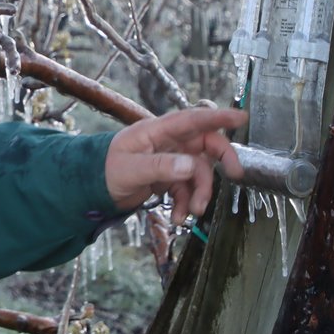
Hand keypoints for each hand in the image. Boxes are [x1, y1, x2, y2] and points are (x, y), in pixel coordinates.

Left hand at [104, 106, 245, 220]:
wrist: (92, 188)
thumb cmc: (106, 169)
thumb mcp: (131, 169)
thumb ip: (161, 166)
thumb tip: (191, 166)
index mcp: (158, 131)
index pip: (193, 119)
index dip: (218, 117)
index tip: (241, 117)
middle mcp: (168, 142)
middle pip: (205, 145)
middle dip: (222, 160)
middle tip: (235, 175)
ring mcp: (170, 159)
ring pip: (199, 171)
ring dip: (200, 192)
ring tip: (191, 212)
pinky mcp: (168, 177)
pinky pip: (187, 188)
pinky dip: (185, 203)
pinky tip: (176, 216)